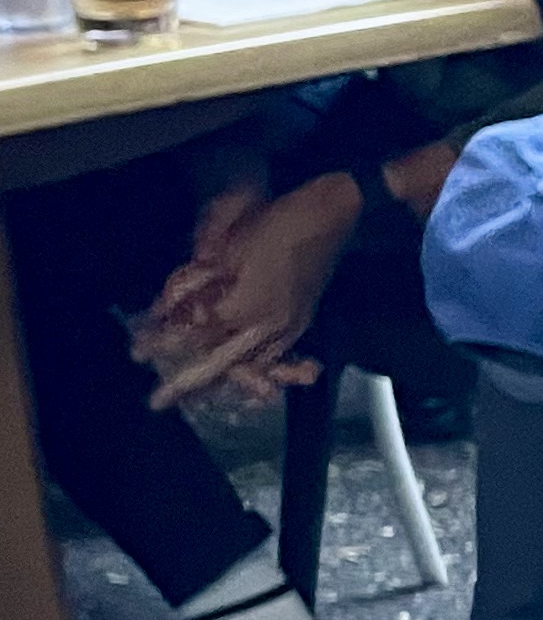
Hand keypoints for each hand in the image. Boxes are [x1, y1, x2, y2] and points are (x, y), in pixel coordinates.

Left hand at [134, 175, 359, 411]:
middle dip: (187, 384)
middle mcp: (266, 326)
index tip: (136, 352)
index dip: (164, 342)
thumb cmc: (272, 222)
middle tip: (157, 403)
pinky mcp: (300, 324)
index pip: (196, 333)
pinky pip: (276, 360)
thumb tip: (165, 308)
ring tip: (196, 400)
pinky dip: (257, 375)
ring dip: (220, 385)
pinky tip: (249, 387)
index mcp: (245, 305)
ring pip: (248, 368)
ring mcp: (287, 329)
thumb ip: (195, 281)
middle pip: (219, 363)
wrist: (328, 217)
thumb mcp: (224, 246)